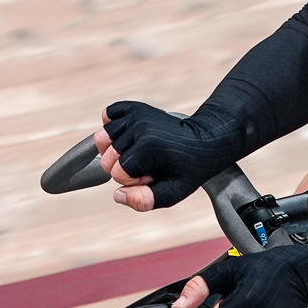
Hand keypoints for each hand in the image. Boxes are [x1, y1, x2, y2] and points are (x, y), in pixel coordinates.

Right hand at [97, 101, 239, 210]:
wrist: (205, 141)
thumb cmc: (189, 169)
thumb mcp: (172, 192)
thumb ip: (144, 200)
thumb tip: (118, 194)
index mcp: (148, 147)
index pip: (117, 173)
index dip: (133, 180)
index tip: (152, 175)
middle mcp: (140, 127)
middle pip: (107, 157)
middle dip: (124, 167)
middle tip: (148, 165)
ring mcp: (136, 114)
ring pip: (102, 138)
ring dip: (115, 150)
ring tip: (136, 153)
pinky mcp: (135, 107)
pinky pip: (108, 115)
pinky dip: (112, 127)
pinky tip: (127, 137)